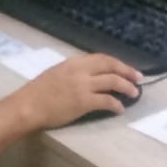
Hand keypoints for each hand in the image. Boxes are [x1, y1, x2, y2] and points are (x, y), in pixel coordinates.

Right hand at [8, 53, 142, 130]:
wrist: (28, 106)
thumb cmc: (38, 92)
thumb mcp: (57, 73)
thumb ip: (74, 72)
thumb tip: (90, 76)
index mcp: (74, 62)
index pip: (101, 58)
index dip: (117, 63)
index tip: (126, 68)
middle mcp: (80, 70)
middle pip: (111, 66)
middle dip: (127, 71)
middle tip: (138, 78)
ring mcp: (82, 85)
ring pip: (113, 82)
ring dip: (126, 87)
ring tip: (134, 93)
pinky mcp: (83, 101)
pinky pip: (106, 100)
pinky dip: (116, 104)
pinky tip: (119, 109)